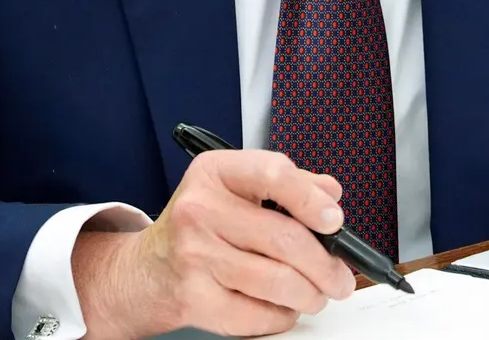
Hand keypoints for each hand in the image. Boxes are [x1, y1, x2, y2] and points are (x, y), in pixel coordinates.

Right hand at [72, 149, 356, 338]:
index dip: (312, 199)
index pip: (273, 174)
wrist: (148, 269)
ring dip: (310, 295)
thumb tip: (329, 193)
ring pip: (278, 282)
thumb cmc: (200, 225)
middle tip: (339, 278)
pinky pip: (257, 315)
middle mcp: (200, 209)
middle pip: (284, 238)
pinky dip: (281, 316)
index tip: (335, 221)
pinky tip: (282, 307)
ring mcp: (194, 255)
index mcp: (214, 172)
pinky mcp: (194, 297)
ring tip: (316, 295)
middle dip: (325, 265)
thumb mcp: (235, 188)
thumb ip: (286, 185)